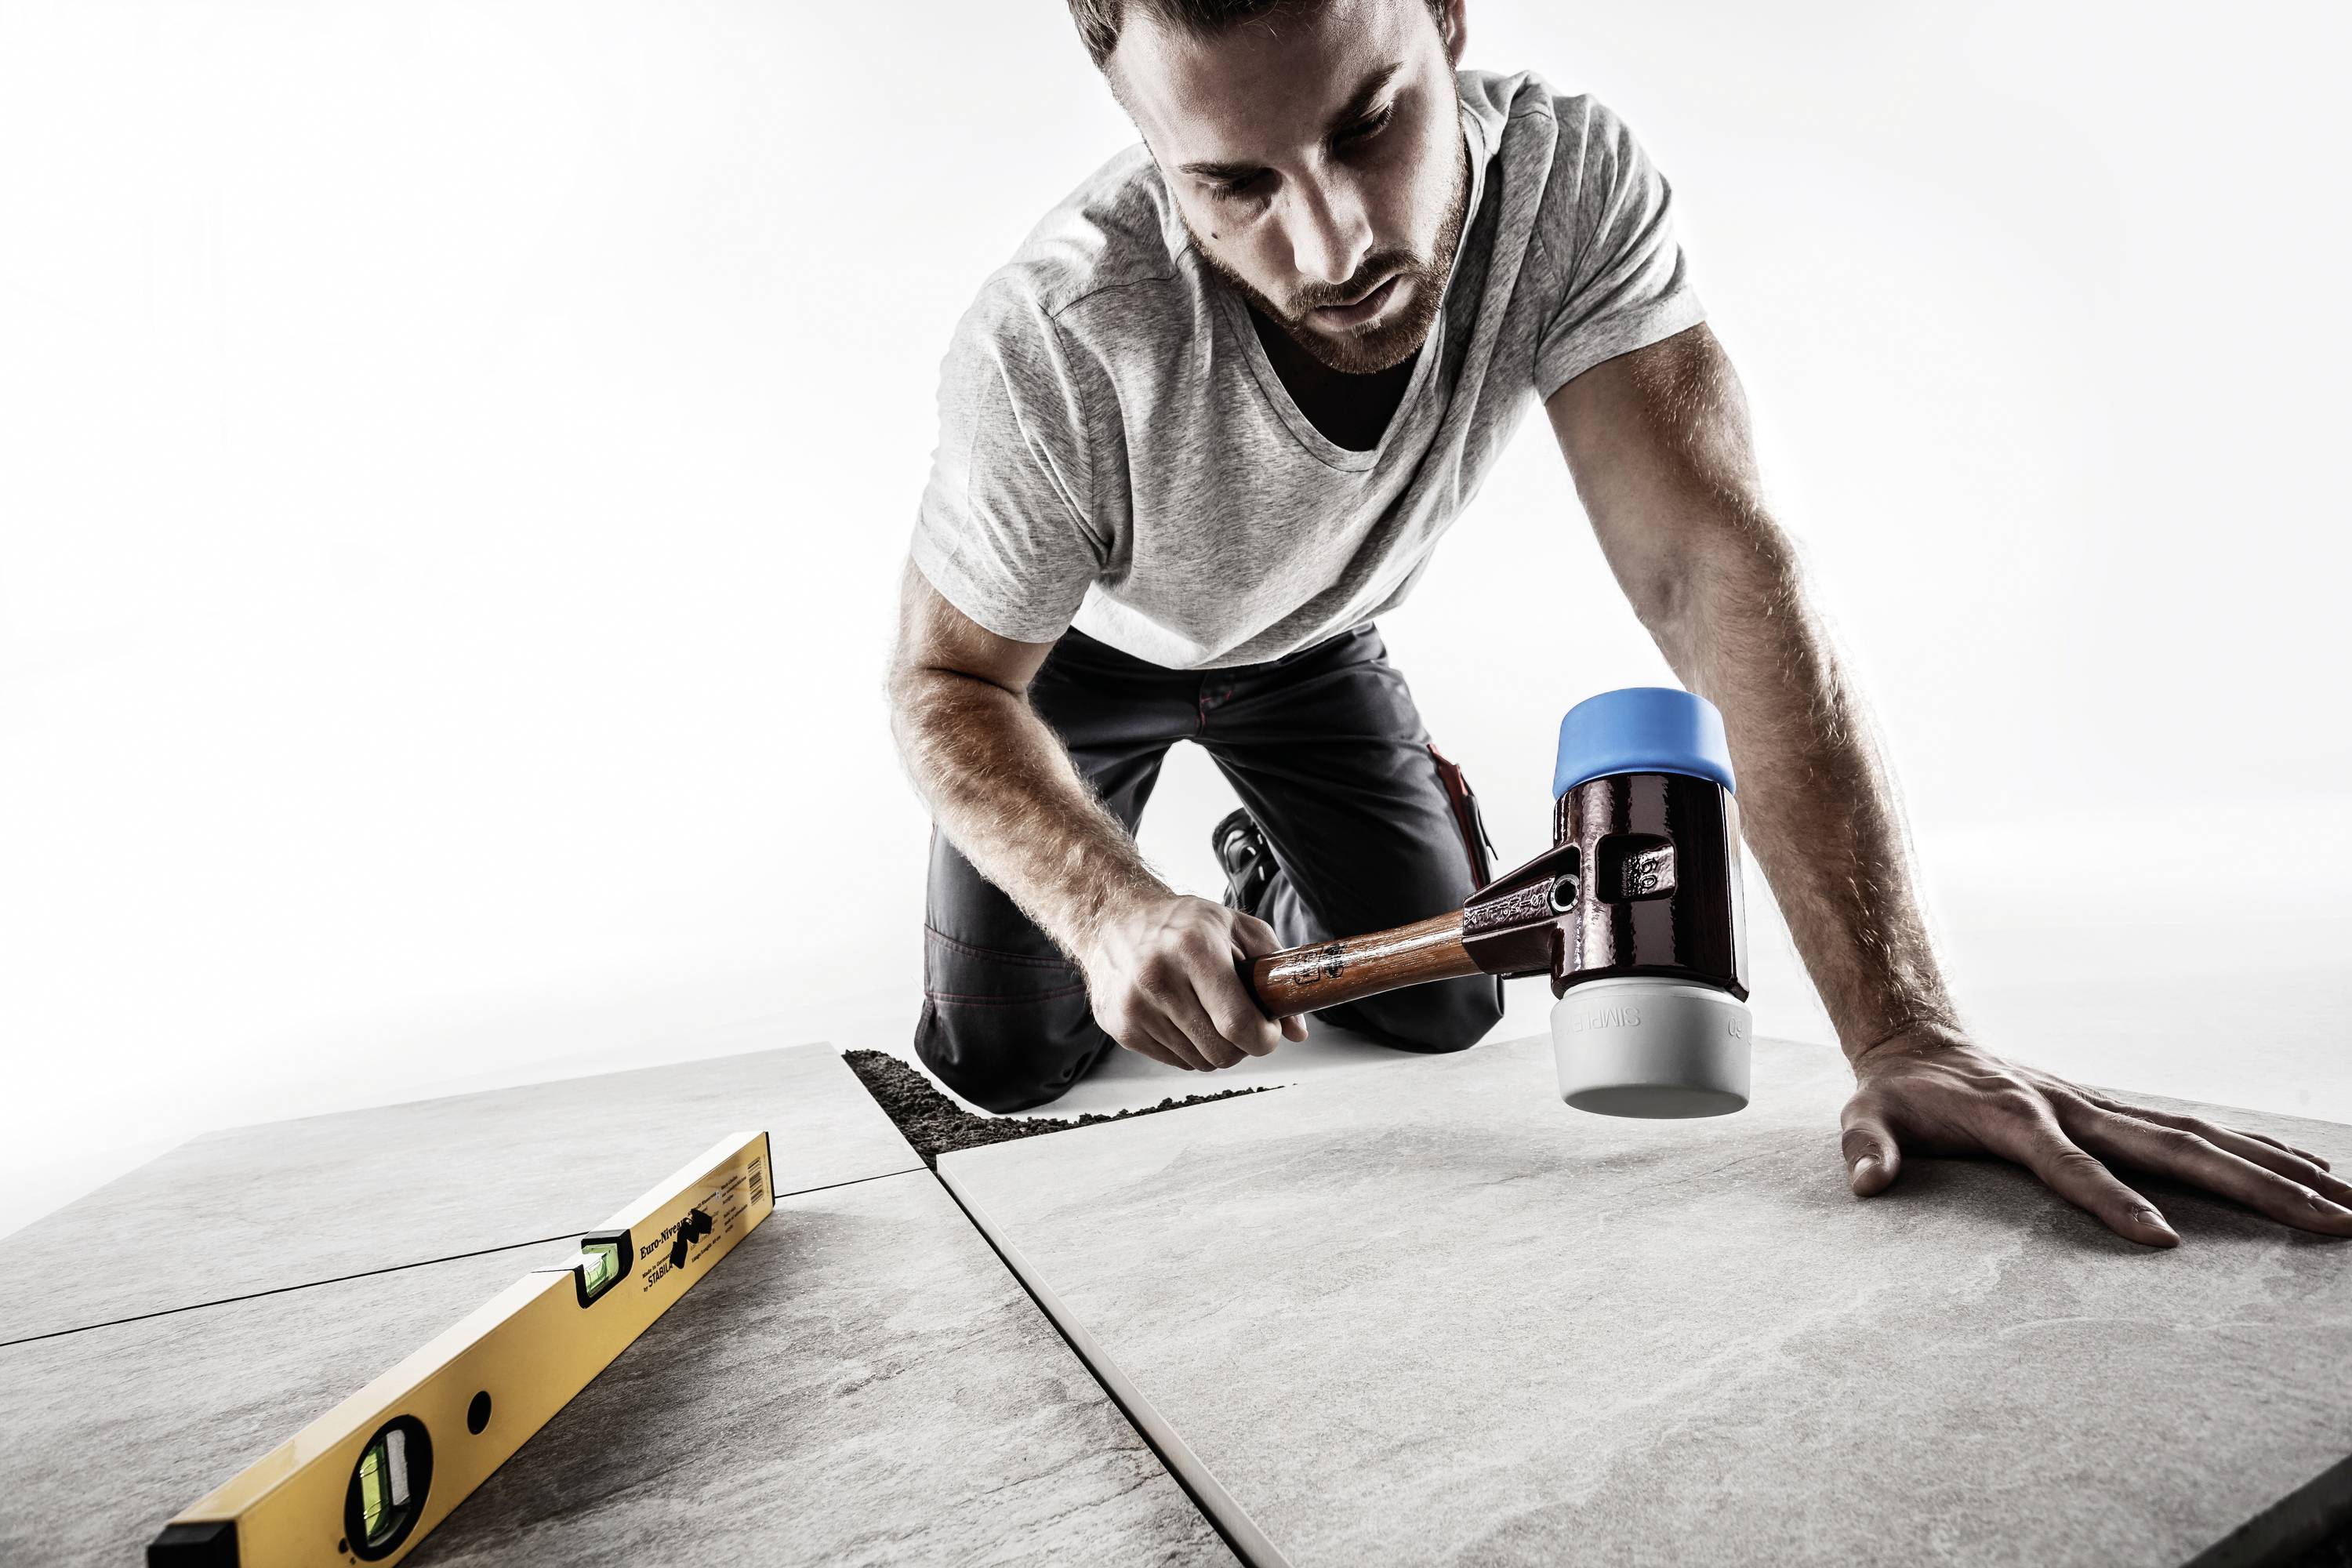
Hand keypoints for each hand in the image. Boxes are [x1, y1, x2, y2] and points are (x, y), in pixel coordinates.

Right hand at [1079, 894, 1308, 1071]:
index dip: (1264, 1038)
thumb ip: (1275, 973)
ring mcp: (1135, 1006)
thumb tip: (1296, 1031)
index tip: (1268, 1030)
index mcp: (1193, 948)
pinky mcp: (1120, 1027)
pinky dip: (1188, 1047)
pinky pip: (1174, 1061)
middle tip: (1239, 1020)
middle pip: (1221, 1051)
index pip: (1237, 1023)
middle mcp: (1158, 977)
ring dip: (1213, 1046)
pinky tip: (1181, 1016)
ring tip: (1207, 1012)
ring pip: (1199, 1062)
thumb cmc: (1183, 924)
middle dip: (1241, 1044)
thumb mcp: (1237, 928)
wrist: (1114, 919)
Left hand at [1838, 1031, 2351, 1246]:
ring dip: (2276, 1169)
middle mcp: (2073, 1108)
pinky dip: (2257, 1149)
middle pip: (2171, 1148)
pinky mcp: (2116, 1112)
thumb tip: (1867, 1182)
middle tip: (2327, 1222)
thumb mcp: (1865, 1118)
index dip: (2109, 1200)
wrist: (1919, 1041)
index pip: (2069, 1165)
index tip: (2160, 1242)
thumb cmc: (1894, 1094)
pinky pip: (2198, 1131)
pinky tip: (2310, 1172)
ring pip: (2202, 1137)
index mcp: (2015, 1117)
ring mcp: (2102, 1106)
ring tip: (2348, 1205)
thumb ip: (1868, 1148)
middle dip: (2251, 1187)